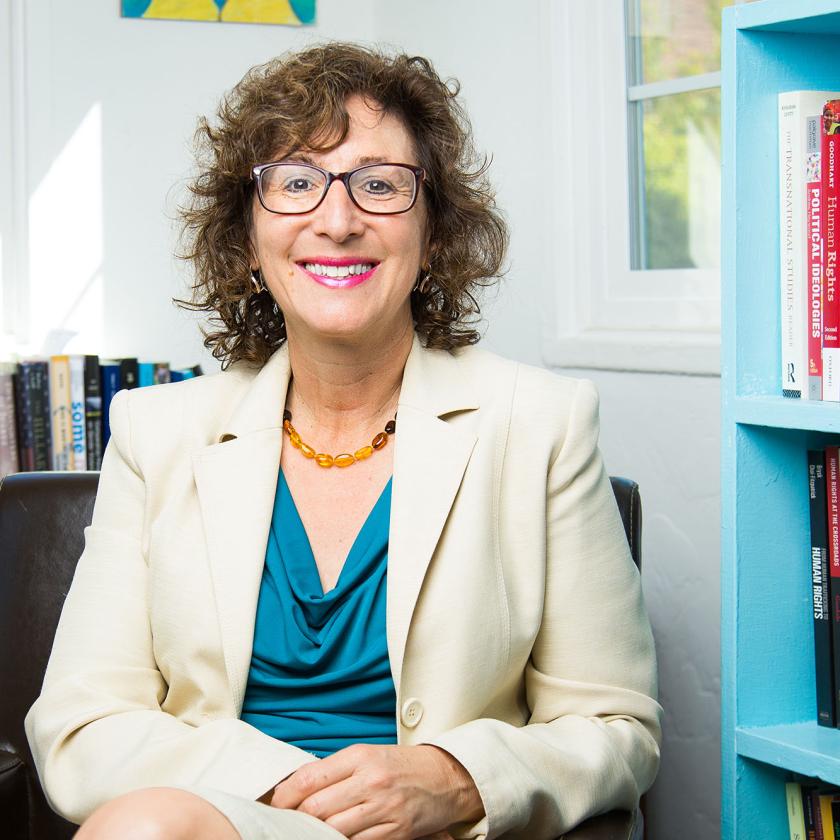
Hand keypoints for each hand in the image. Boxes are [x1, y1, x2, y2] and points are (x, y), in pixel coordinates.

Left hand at [267, 743, 482, 838]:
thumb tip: (295, 788)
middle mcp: (371, 781)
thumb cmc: (399, 766)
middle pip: (316, 809)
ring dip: (316, 835)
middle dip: (297, 819)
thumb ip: (334, 771)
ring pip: (333, 832)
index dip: (285, 796)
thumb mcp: (366, 756)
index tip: (276, 804)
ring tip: (309, 832)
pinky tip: (337, 838)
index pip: (309, 778)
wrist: (443, 777)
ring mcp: (384, 809)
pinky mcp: (396, 833)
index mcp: (359, 757)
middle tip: (288, 823)